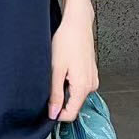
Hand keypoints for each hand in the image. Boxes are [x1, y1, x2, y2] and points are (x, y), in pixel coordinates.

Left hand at [48, 4, 98, 122]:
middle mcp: (91, 85)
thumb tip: (53, 113)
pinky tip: (64, 68)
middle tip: (49, 84)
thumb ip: (55, 94)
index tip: (46, 108)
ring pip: (76, 94)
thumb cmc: (67, 41)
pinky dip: (69, 81)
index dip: (56, 114)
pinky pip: (79, 85)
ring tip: (57, 72)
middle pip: (73, 105)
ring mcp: (92, 79)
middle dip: (60, 100)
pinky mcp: (91, 73)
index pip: (71, 114)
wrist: (77, 23)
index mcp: (83, 87)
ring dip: (64, 89)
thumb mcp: (56, 69)